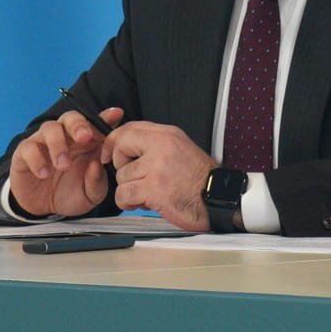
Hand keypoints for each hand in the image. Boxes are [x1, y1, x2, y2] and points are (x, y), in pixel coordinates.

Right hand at [9, 108, 123, 217]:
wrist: (43, 209)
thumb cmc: (71, 193)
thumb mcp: (90, 194)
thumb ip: (97, 182)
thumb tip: (96, 166)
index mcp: (86, 143)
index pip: (96, 123)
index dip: (106, 117)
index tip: (116, 115)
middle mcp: (65, 137)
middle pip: (71, 117)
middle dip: (79, 124)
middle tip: (85, 137)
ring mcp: (44, 142)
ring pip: (50, 128)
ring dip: (58, 144)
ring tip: (63, 165)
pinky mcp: (25, 153)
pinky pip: (28, 146)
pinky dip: (37, 159)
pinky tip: (44, 173)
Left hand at [100, 122, 217, 231]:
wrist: (219, 199)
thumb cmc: (201, 180)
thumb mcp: (181, 149)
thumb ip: (157, 145)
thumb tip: (129, 146)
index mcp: (168, 134)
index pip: (130, 128)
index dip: (115, 141)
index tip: (111, 154)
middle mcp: (162, 145)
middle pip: (120, 145)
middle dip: (120, 164)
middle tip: (134, 176)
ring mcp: (157, 166)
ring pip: (121, 176)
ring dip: (130, 189)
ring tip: (147, 193)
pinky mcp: (154, 188)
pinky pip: (123, 194)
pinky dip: (128, 203)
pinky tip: (142, 203)